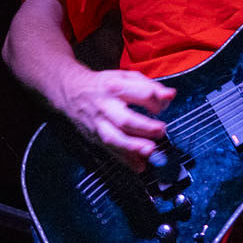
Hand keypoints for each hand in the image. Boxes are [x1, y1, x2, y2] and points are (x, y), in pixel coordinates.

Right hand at [55, 68, 174, 171]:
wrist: (71, 91)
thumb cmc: (104, 84)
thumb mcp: (126, 77)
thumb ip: (150, 86)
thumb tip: (170, 95)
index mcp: (116, 87)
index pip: (140, 93)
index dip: (157, 99)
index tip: (165, 102)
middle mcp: (106, 106)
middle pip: (125, 119)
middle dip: (145, 127)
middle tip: (161, 130)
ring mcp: (99, 124)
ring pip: (114, 138)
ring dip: (133, 147)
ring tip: (150, 151)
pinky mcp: (95, 137)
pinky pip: (110, 151)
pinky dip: (125, 160)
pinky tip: (139, 166)